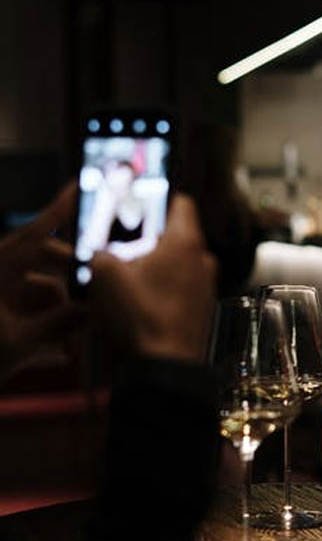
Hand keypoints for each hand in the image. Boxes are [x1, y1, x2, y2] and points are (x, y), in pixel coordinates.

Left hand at [0, 184, 80, 380]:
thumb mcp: (18, 343)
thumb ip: (60, 325)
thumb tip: (94, 310)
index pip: (36, 234)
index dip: (61, 209)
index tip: (82, 185)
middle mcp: (2, 277)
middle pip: (52, 270)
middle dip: (73, 296)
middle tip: (94, 311)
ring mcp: (5, 297)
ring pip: (48, 297)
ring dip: (61, 324)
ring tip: (71, 350)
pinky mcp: (9, 315)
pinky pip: (39, 316)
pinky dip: (50, 334)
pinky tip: (58, 355)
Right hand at [90, 195, 217, 361]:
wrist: (165, 366)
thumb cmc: (140, 317)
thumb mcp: (104, 276)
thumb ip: (100, 251)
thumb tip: (98, 250)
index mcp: (185, 242)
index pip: (180, 202)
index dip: (157, 200)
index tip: (138, 207)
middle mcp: (203, 259)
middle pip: (178, 235)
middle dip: (151, 239)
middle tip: (125, 247)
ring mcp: (207, 286)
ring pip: (181, 263)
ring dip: (158, 266)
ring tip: (131, 279)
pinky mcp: (204, 309)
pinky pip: (184, 288)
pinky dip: (167, 289)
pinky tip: (145, 302)